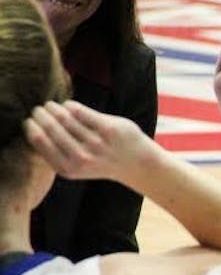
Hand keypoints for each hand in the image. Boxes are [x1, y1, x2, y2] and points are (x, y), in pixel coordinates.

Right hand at [23, 100, 152, 184]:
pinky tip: (69, 106)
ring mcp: (96, 143)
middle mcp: (81, 158)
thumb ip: (56, 152)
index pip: (39, 140)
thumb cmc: (100, 161)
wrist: (136, 164)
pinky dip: (71, 106)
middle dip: (41, 114)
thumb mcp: (75, 166)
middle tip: (39, 109)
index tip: (30, 119)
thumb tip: (31, 125)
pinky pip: (81, 111)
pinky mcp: (108, 130)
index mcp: (68, 169)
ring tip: (52, 106)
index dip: (31, 125)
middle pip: (50, 126)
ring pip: (65, 117)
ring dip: (54, 108)